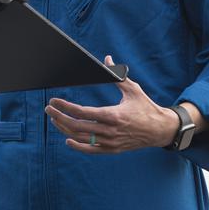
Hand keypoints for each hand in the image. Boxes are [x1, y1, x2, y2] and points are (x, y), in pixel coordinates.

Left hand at [45, 56, 195, 153]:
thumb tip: (107, 59)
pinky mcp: (112, 149)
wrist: (160, 130)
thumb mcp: (132, 90)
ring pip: (81, 138)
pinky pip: (91, 150)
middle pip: (77, 126)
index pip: (82, 112)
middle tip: (49, 109)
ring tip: (55, 120)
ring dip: (65, 129)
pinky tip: (68, 140)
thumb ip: (117, 75)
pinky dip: (78, 146)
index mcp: (112, 115)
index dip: (65, 107)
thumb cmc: (146, 107)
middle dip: (59, 117)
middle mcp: (109, 131)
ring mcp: (110, 142)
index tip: (55, 101)